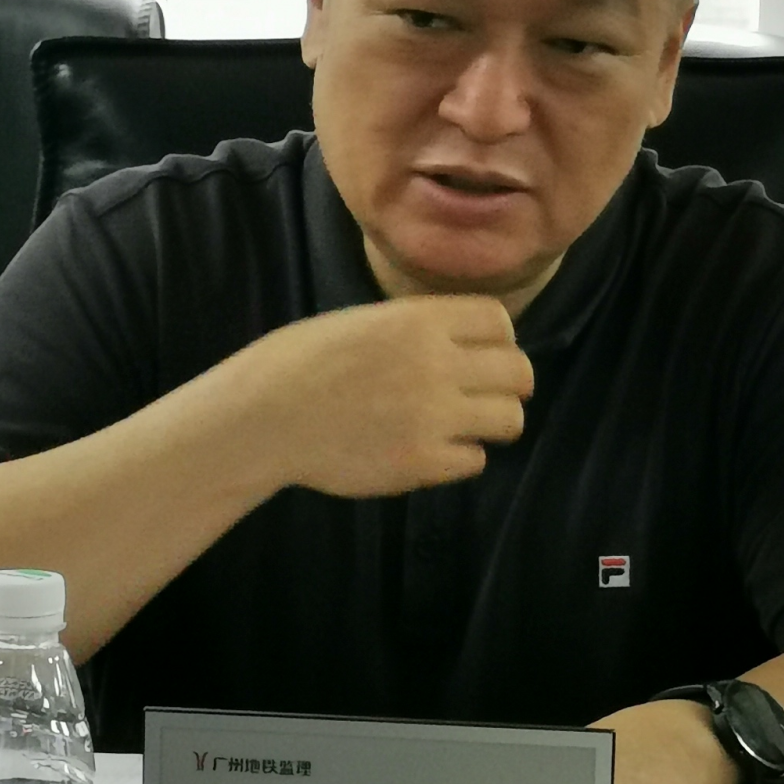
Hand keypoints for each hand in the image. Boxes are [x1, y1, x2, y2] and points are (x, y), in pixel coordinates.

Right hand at [233, 295, 533, 497]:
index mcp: (419, 321)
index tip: (485, 354)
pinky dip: (460, 457)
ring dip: (493, 423)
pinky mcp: (423, 462)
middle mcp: (435, 364)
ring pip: (509, 420)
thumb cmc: (303, 363)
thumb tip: (469, 343)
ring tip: (466, 426)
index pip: (500, 322)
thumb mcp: (364, 322)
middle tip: (488, 396)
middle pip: (520, 372)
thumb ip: (418, 328)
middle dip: (509, 384)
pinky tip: (432, 450)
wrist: (264, 417)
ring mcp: (433, 416)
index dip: (499, 340)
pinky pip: (475, 461)